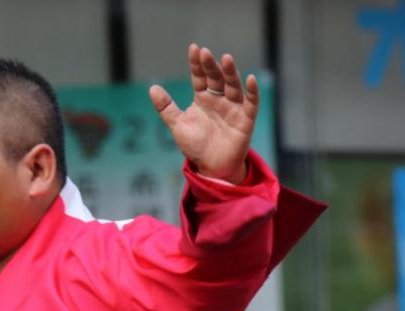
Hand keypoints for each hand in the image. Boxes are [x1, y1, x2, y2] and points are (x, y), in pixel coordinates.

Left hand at [149, 44, 256, 184]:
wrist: (211, 168)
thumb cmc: (196, 146)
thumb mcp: (177, 125)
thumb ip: (166, 108)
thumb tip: (152, 88)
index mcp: (203, 98)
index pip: (200, 77)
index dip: (197, 64)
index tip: (194, 48)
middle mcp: (219, 100)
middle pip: (216, 78)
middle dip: (211, 66)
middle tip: (205, 53)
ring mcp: (233, 108)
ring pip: (233, 87)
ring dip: (230, 73)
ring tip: (226, 58)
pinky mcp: (245, 120)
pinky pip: (251, 104)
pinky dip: (252, 92)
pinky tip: (250, 79)